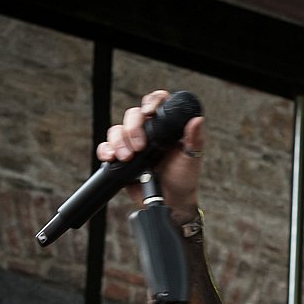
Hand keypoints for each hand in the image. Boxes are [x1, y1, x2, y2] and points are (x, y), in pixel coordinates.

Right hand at [96, 89, 204, 218]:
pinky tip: (111, 157)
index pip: (156, 104)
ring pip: (117, 130)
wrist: (171, 201)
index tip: (150, 113)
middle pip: (133, 115)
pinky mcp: (121, 158)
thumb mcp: (191, 157)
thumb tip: (197, 120)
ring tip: (127, 157)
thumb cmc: (183, 178)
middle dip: (132, 128)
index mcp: (166, 127)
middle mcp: (148, 132)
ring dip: (119, 141)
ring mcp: (133, 144)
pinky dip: (105, 150)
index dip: (151, 102)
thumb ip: (194, 139)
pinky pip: (107, 147)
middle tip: (139, 146)